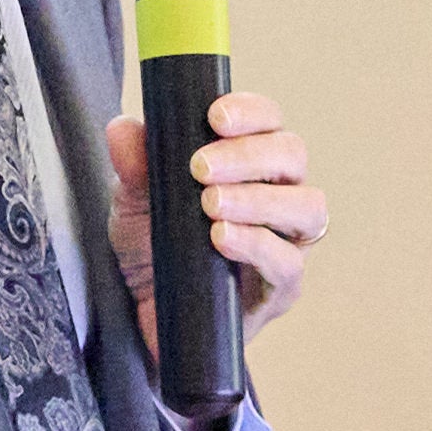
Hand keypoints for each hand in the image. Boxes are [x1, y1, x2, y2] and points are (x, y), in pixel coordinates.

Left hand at [106, 91, 329, 344]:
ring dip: (260, 199)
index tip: (215, 115)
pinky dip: (256, 244)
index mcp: (251, 165)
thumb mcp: (132, 203)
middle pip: (292, 156)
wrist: (144, 318)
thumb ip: (133, 165)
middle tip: (200, 167)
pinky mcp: (280, 290)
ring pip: (307, 207)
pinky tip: (221, 238)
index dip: (252, 112)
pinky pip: (288, 263)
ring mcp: (286, 243)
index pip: (269, 124)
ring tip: (212, 204)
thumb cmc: (152, 249)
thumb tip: (124, 127)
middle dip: (249, 155)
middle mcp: (278, 197)